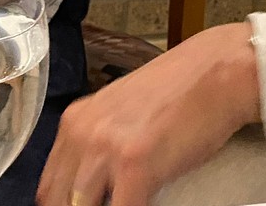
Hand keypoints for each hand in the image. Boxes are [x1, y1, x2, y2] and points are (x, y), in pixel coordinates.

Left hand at [37, 23, 260, 205]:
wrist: (218, 72)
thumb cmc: (182, 92)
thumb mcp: (122, 113)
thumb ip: (99, 145)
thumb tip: (91, 186)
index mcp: (76, 121)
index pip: (48, 187)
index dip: (65, 203)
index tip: (83, 204)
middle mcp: (84, 133)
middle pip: (59, 201)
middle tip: (111, 202)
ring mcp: (107, 149)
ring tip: (132, 199)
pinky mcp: (135, 166)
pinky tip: (149, 203)